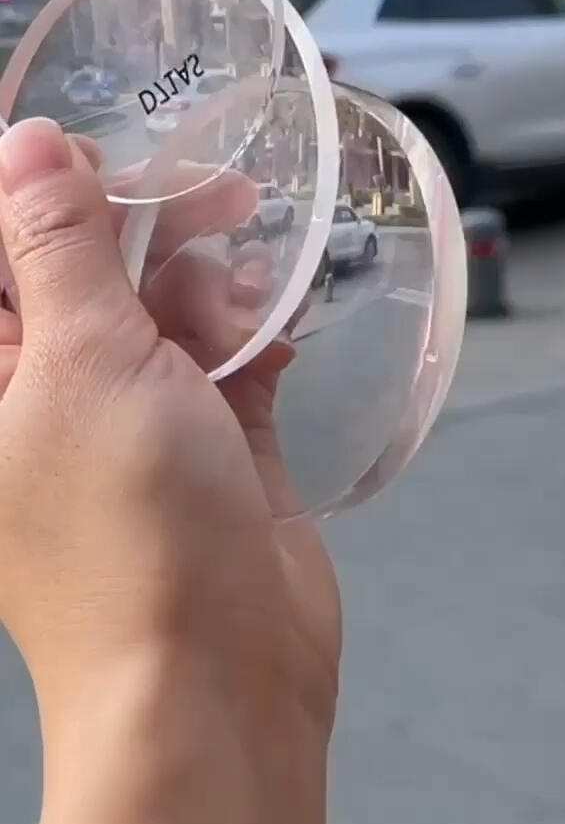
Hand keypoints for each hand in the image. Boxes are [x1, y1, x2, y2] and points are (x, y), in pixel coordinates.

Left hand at [0, 118, 341, 823]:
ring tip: (251, 297)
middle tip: (221, 197)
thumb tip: (26, 140)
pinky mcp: (207, 446)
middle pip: (85, 264)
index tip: (106, 149)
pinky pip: (223, 357)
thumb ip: (56, 243)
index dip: (44, 186)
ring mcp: (130, 421)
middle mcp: (48, 392)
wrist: (217, 682)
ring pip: (162, 303)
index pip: (1, 248)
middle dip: (147, 222)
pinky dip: (252, 336)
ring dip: (210, 282)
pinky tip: (277, 337)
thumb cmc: (127, 529)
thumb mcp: (80, 361)